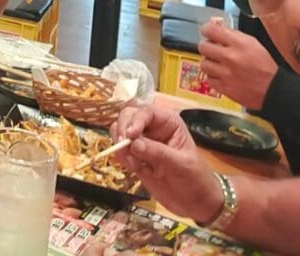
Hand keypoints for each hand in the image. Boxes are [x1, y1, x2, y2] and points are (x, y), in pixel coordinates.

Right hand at [110, 104, 222, 223]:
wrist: (196, 203)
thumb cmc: (196, 179)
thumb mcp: (181, 164)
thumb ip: (158, 153)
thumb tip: (134, 143)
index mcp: (168, 122)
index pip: (146, 112)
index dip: (136, 120)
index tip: (130, 135)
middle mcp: (152, 127)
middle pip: (128, 116)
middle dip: (123, 129)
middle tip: (123, 146)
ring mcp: (142, 142)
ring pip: (120, 131)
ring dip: (121, 145)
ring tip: (135, 164)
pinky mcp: (135, 157)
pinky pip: (121, 151)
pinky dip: (122, 158)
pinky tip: (135, 169)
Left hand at [199, 18, 277, 109]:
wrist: (274, 90)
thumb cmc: (265, 66)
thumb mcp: (252, 43)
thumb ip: (233, 34)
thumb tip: (217, 27)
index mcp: (238, 44)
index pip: (210, 30)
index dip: (207, 30)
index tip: (207, 32)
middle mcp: (230, 58)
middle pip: (203, 47)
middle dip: (207, 47)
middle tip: (213, 50)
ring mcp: (226, 74)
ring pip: (204, 64)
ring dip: (209, 63)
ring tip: (218, 65)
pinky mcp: (224, 88)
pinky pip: (209, 80)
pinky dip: (214, 78)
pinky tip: (221, 76)